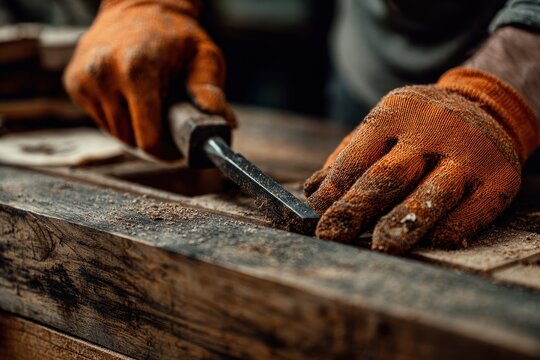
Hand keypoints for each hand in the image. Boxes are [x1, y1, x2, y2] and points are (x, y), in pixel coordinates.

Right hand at [63, 0, 234, 159]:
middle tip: (168, 130)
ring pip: (114, 133)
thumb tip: (223, 122)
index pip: (149, 138)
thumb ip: (210, 90)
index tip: (177, 150)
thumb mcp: (204, 56)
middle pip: (130, 140)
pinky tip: (130, 100)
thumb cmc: (176, 35)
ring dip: (134, 132)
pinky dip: (118, 118)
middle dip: (152, 142)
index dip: (166, 152)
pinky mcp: (74, 82)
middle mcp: (105, 73)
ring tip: (151, 111)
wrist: (138, 7)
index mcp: (138, 69)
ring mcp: (85, 78)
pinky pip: (100, 119)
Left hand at [305, 68, 538, 253]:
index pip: (357, 157)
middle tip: (331, 235)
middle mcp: (434, 129)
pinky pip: (468, 214)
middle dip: (356, 209)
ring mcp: (470, 154)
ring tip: (381, 247)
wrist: (485, 107)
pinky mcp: (499, 179)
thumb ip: (348, 158)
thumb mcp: (383, 127)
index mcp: (396, 112)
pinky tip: (426, 241)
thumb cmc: (417, 127)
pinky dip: (444, 231)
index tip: (315, 217)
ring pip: (430, 195)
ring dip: (402, 224)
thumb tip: (311, 193)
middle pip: (388, 176)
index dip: (333, 190)